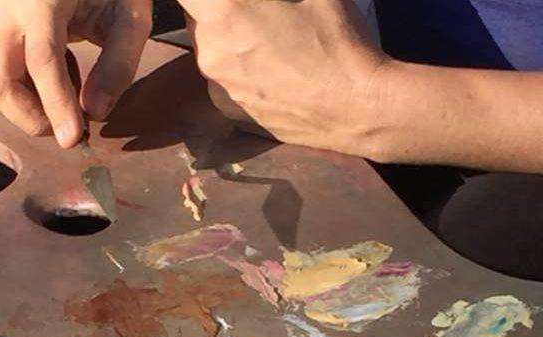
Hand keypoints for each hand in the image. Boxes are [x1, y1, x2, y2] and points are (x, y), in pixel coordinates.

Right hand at [0, 0, 152, 147]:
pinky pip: (1, 76)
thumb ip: (119, 62)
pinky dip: (27, 94)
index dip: (57, 104)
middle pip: (1, 83)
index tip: (73, 138)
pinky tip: (61, 83)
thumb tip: (96, 112)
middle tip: (71, 129)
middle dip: (32, 118)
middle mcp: (8, 12)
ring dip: (28, 110)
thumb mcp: (129, 14)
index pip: (42, 61)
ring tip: (68, 105)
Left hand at [178, 0, 389, 156]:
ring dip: (225, 36)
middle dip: (219, 7)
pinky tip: (269, 68)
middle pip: (196, 14)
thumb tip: (261, 1)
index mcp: (224, 13)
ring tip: (267, 38)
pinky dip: (235, 66)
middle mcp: (208, 50)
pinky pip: (220, 76)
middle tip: (257, 9)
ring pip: (208, 46)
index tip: (232, 1)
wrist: (357, 108)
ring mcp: (215, 84)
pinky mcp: (226, 109)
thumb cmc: (338, 40)